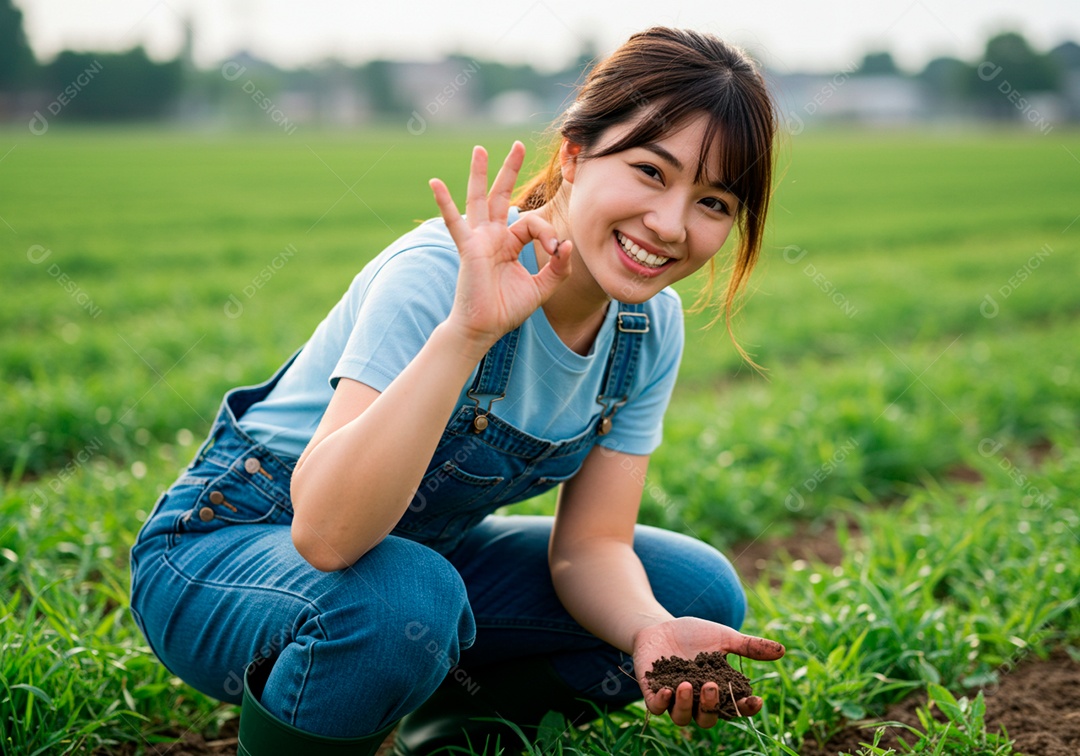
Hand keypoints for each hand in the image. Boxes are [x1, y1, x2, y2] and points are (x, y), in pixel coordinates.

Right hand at [429, 141, 571, 349]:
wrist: (484, 328)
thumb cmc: (507, 309)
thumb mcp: (542, 288)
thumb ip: (559, 267)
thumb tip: (567, 244)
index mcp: (509, 243)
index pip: (532, 223)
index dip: (548, 233)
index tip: (556, 251)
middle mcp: (492, 236)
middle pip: (501, 195)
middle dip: (510, 170)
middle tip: (519, 145)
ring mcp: (478, 240)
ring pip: (479, 199)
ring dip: (480, 173)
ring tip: (480, 149)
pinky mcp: (468, 249)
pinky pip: (454, 222)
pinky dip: (444, 203)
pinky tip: (435, 183)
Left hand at [634, 617, 784, 727]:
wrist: (660, 626)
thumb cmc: (694, 634)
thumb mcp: (724, 637)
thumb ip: (749, 647)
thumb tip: (782, 650)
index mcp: (718, 691)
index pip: (735, 708)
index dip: (746, 708)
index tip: (755, 699)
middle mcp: (697, 701)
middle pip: (709, 717)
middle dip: (712, 705)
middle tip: (712, 685)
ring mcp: (675, 699)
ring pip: (683, 718)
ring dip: (687, 705)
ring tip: (687, 684)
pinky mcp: (653, 693)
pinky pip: (657, 708)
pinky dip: (662, 703)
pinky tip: (666, 689)